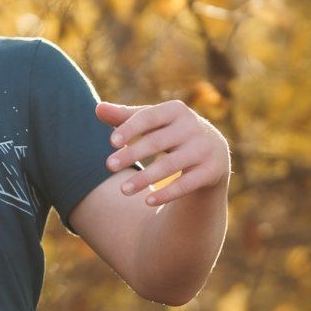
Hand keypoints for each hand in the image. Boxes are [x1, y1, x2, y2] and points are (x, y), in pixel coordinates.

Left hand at [98, 99, 231, 205]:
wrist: (213, 151)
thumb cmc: (171, 133)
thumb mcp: (152, 122)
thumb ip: (125, 117)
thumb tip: (97, 109)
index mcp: (176, 110)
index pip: (149, 117)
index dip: (130, 128)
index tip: (111, 142)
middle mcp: (192, 127)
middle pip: (157, 142)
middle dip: (132, 154)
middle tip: (109, 166)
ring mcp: (204, 149)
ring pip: (171, 165)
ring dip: (145, 178)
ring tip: (123, 190)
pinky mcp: (211, 171)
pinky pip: (187, 184)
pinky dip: (167, 193)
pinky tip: (147, 201)